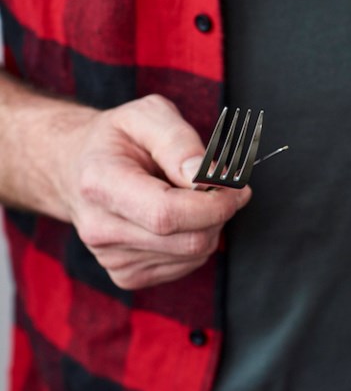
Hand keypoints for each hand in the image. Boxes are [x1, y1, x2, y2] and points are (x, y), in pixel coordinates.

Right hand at [56, 95, 250, 288]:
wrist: (76, 168)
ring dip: (210, 225)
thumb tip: (205, 175)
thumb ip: (178, 140)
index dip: (213, 204)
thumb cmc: (116, 140)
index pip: (166, 214)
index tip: (233, 186)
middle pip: (188, 240)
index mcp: (100, 183)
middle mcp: (100, 228)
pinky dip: (195, 239)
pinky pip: (185, 265)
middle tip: (222, 186)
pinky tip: (179, 217)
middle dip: (219, 212)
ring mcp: (111, 257)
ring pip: (193, 254)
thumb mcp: (146, 115)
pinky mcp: (127, 275)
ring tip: (191, 196)